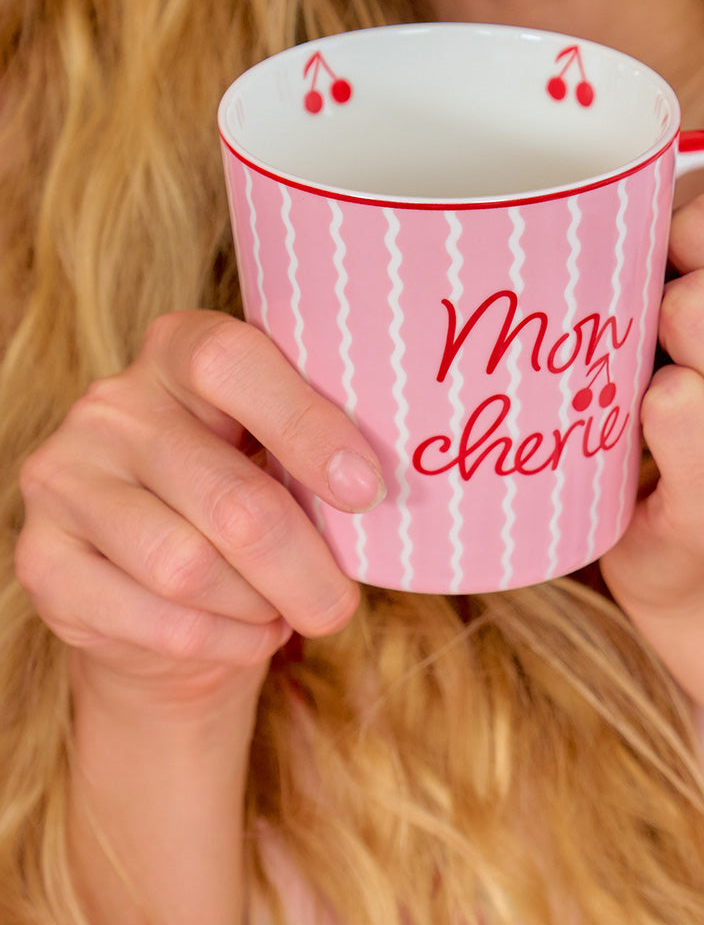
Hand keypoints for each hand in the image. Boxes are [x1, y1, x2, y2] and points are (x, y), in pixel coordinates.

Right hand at [14, 310, 383, 706]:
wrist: (164, 590)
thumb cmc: (249, 500)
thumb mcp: (282, 458)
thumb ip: (315, 456)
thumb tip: (373, 494)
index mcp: (179, 351)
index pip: (232, 363)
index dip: (306, 426)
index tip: (365, 490)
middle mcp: (112, 406)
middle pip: (229, 497)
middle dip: (305, 567)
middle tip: (341, 604)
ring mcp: (65, 479)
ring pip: (189, 568)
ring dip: (261, 604)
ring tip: (284, 607)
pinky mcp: (42, 560)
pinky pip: (160, 620)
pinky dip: (226, 640)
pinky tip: (247, 631)